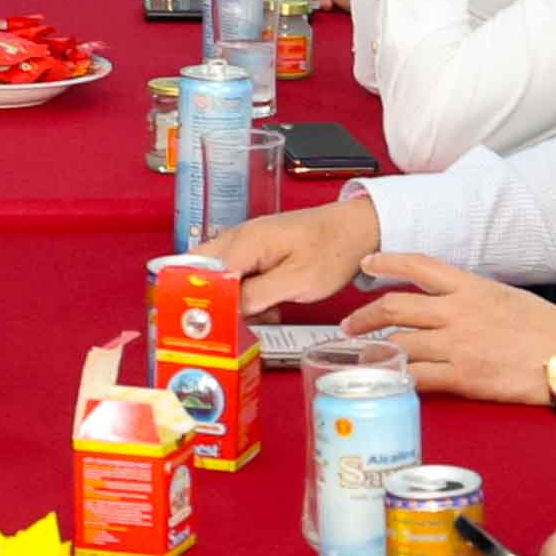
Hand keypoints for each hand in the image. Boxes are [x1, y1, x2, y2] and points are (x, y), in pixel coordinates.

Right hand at [196, 191, 384, 309]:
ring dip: (231, 300)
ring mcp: (245, 243)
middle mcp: (237, 239)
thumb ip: (258, 296)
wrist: (357, 228)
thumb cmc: (333, 250)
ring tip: (263, 314)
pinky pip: (236, 275)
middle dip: (209, 301)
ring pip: (217, 276)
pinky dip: (245, 294)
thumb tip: (227, 311)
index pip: (200, 275)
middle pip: (199, 272)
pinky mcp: (255, 250)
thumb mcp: (299, 281)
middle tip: (228, 325)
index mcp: (244, 243)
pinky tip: (269, 306)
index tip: (205, 327)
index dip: (199, 301)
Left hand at [354, 252, 555, 405]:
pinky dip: (398, 377)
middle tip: (349, 324)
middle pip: (395, 308)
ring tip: (363, 357)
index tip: (368, 263)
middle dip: (364, 316)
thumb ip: (470, 297)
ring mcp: (457, 346)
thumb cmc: (546, 328)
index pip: (418, 266)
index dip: (387, 262)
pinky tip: (389, 379)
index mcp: (470, 287)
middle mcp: (457, 313)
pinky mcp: (462, 377)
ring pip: (399, 344)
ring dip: (375, 352)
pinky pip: (418, 376)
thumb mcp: (505, 296)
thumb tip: (445, 303)